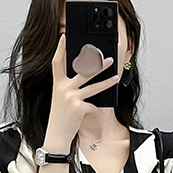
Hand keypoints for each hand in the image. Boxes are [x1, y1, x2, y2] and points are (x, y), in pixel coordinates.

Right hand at [45, 33, 118, 149]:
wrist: (57, 135)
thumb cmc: (61, 117)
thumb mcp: (61, 99)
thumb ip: (69, 88)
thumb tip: (85, 76)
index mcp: (57, 84)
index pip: (56, 62)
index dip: (59, 49)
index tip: (63, 37)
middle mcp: (63, 88)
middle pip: (82, 71)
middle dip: (96, 63)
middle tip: (107, 58)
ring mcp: (71, 97)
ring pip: (93, 87)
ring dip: (107, 81)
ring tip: (116, 77)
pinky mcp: (78, 108)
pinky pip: (93, 106)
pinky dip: (96, 110)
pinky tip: (95, 113)